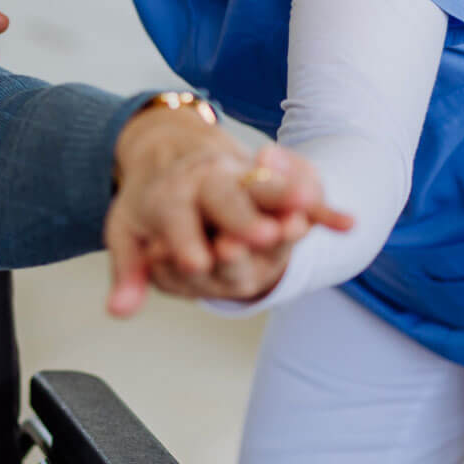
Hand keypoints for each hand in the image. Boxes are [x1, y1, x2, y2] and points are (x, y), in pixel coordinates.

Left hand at [105, 110, 347, 316]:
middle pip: (227, 202)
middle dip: (243, 221)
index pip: (177, 219)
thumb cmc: (151, 206)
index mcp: (170, 195)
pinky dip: (323, 210)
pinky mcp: (272, 187)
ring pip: (268, 192)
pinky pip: (300, 195)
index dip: (185, 242)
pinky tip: (346, 225)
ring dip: (288, 205)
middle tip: (260, 237)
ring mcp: (243, 183)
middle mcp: (209, 184)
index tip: (195, 263)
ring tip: (303, 223)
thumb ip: (128, 273)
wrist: (173, 151)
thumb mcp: (126, 234)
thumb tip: (117, 312)